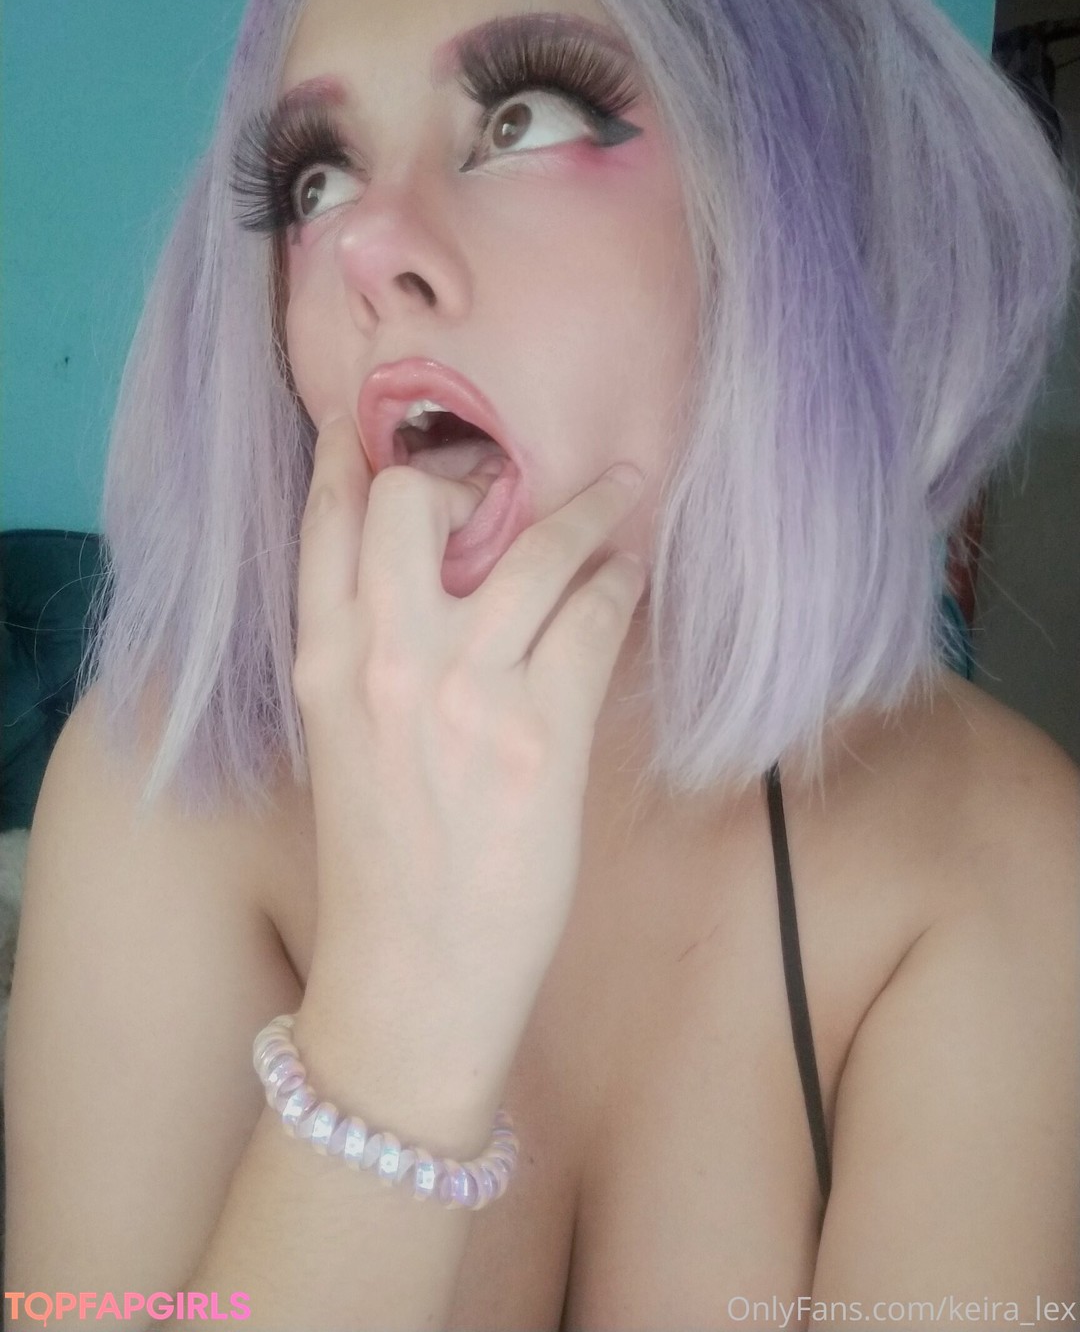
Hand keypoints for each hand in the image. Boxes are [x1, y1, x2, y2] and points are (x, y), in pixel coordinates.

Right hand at [292, 413, 647, 1070]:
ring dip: (588, 509)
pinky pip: (591, 618)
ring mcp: (460, 692)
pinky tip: (630, 575)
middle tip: (514, 480)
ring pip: (529, 548)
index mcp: (322, 662)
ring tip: (621, 492)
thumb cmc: (382, 862)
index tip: (386, 416)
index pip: (328, 520)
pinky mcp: (536, 735)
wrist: (410, 976)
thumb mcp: (344, 740)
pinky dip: (618, 583)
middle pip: (416, 499)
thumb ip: (369, 650)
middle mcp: (381, 660)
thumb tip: (436, 574)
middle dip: (468, 474)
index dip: (356, 450)